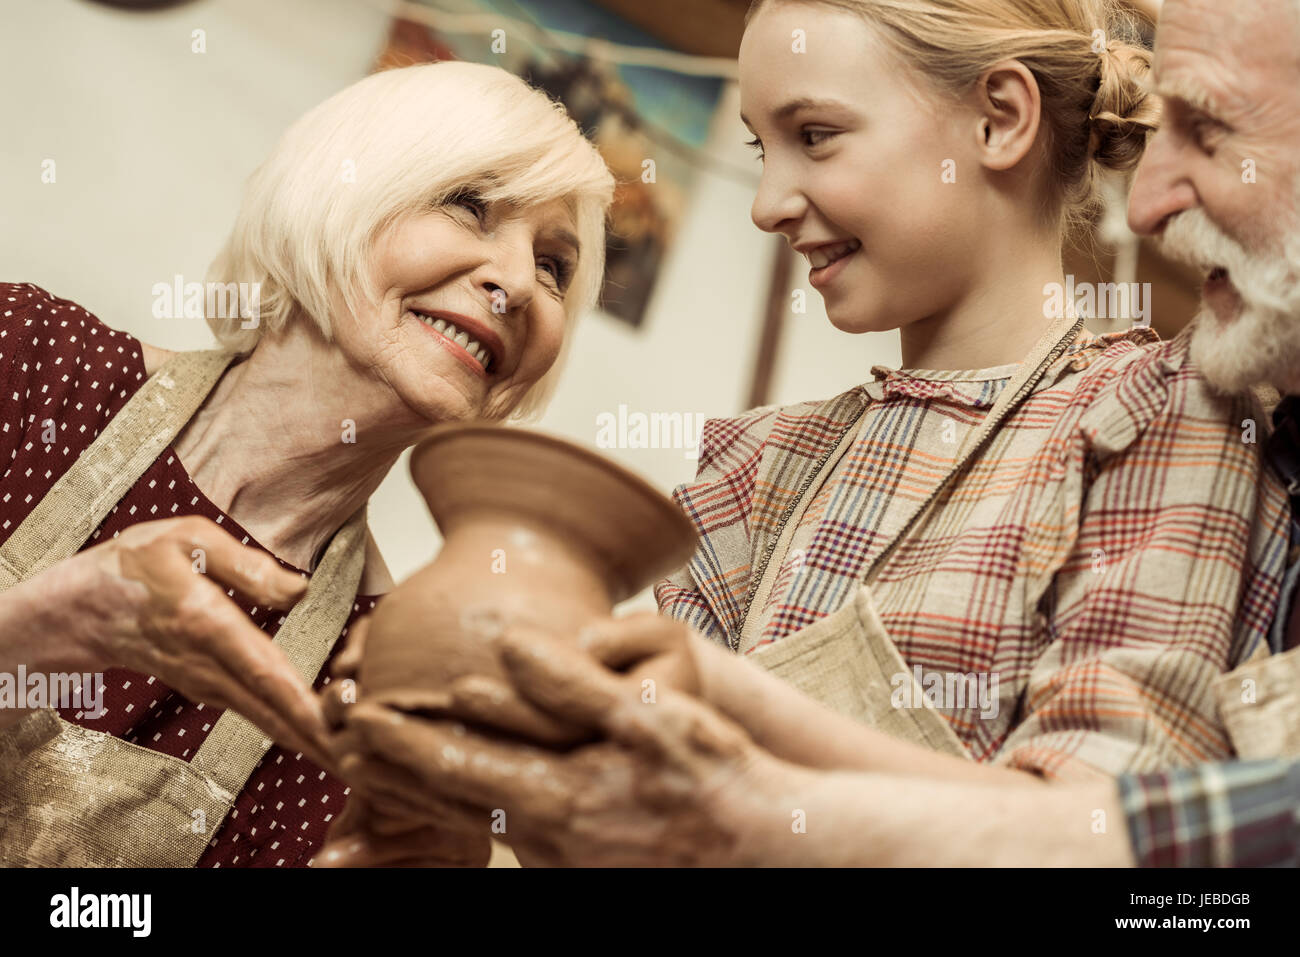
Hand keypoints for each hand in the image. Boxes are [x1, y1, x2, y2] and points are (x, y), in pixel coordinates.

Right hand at [6, 515, 330, 767]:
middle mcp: (210, 665)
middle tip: (367, 766)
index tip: (337, 729)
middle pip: (274, 710)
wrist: (78, 609)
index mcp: (207, 624)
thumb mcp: (187, 539)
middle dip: (321, 739)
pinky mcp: (212, 689)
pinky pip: (259, 713)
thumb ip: (246, 565)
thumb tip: (300, 590)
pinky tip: (326, 744)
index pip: (263, 671)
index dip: (302, 703)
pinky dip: (293, 731)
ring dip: (313, 742)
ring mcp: (209, 683)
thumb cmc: (135, 565)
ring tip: (360, 763)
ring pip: (269, 718)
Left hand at [329, 624, 777, 865]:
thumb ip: (570, 684)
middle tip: (346, 743)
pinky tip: (464, 786)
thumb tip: (505, 647)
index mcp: (556, 799)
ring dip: (427, 785)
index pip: (456, 768)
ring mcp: (561, 858)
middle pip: (451, 800)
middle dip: (396, 769)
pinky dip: (470, 800)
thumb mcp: (647, 716)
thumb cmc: (712, 775)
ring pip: (476, 815)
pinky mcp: (580, 861)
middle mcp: (546, 840)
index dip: (402, 742)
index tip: (359, 718)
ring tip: (387, 762)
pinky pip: (508, 825)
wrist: (762, 843)